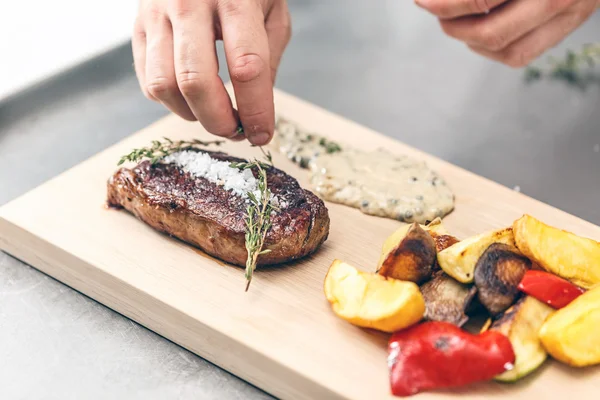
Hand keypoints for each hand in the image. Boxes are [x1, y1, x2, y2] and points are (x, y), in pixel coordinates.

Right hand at [133, 0, 290, 144]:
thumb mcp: (272, 8)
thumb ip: (270, 55)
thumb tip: (256, 109)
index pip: (247, 66)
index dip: (256, 110)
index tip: (263, 134)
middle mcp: (189, 2)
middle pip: (196, 81)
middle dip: (219, 120)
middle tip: (236, 130)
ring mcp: (156, 12)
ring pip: (164, 86)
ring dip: (193, 115)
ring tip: (214, 114)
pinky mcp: (137, 25)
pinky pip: (148, 80)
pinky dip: (171, 102)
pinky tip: (192, 98)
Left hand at [416, 0, 598, 66]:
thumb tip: (437, 0)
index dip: (445, 4)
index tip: (423, 2)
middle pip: (492, 33)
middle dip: (453, 26)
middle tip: (436, 10)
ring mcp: (568, 16)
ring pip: (506, 51)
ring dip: (470, 41)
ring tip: (455, 20)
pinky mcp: (566, 29)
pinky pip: (519, 55)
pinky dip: (489, 48)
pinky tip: (477, 30)